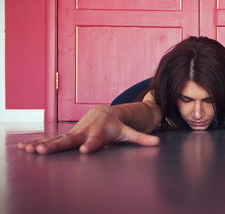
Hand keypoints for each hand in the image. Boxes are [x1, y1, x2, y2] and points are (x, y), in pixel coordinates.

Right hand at [17, 105, 159, 154]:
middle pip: (71, 140)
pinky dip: (37, 143)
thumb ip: (142, 138)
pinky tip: (23, 148)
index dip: (92, 145)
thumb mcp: (129, 132)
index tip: (86, 150)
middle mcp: (84, 131)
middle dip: (58, 147)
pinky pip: (50, 140)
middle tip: (44, 152)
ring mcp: (73, 133)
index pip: (96, 140)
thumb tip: (158, 144)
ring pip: (56, 140)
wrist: (103, 113)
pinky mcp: (66, 135)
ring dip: (42, 145)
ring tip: (28, 150)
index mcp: (100, 132)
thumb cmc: (117, 125)